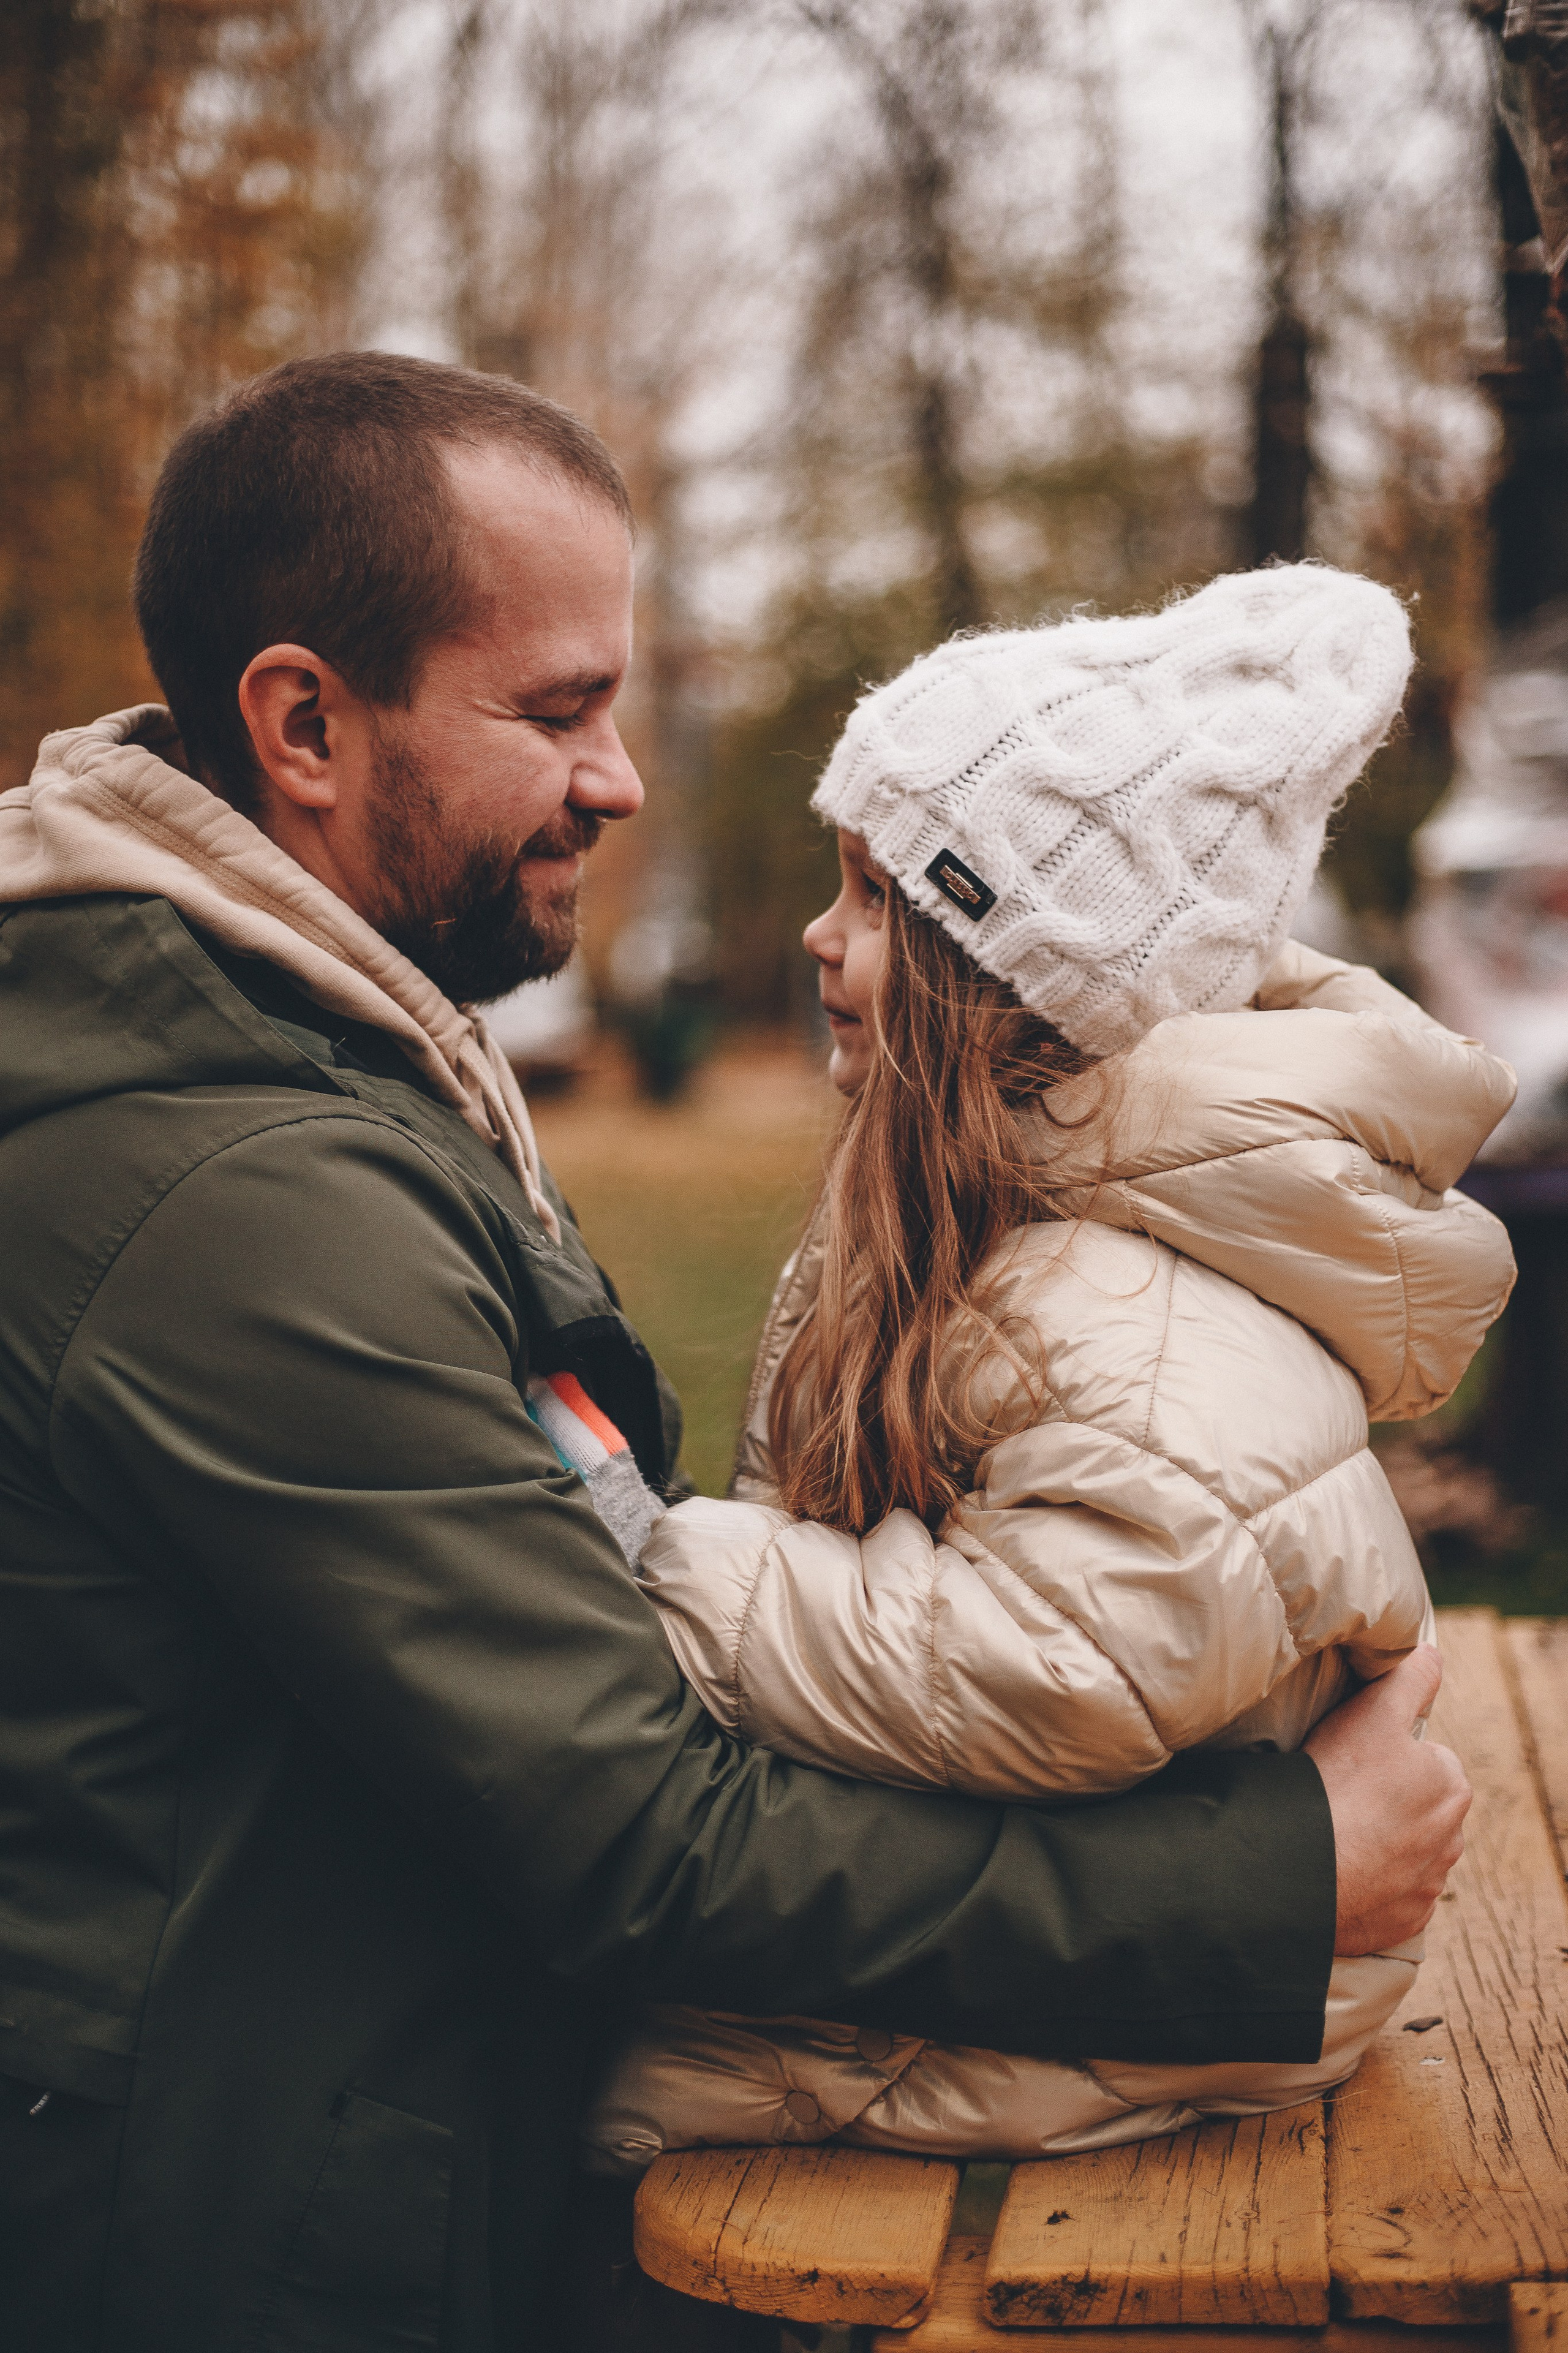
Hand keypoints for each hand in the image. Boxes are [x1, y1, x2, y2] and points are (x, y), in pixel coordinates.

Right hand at [1304, 1646, 1470, 1954]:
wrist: (1303, 1871)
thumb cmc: (1340, 1785)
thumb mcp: (1374, 1711)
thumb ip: (1410, 1677)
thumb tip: (1431, 1654)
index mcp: (1450, 1787)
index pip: (1425, 1760)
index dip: (1387, 1754)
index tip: (1355, 1760)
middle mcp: (1450, 1839)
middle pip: (1416, 1807)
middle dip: (1386, 1801)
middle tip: (1341, 1794)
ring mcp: (1427, 1885)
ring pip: (1403, 1851)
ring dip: (1378, 1842)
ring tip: (1334, 1831)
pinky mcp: (1403, 1920)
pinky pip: (1388, 1894)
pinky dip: (1368, 1883)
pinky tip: (1337, 1866)